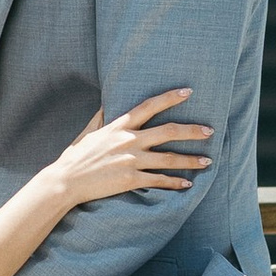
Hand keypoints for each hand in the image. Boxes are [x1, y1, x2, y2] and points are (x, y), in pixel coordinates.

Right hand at [52, 89, 211, 209]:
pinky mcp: (130, 179)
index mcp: (119, 126)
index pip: (149, 106)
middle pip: (168, 131)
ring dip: (190, 160)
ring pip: (169, 158)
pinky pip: (159, 180)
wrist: (65, 181)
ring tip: (207, 161)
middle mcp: (129, 140)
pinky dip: (175, 182)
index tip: (188, 92)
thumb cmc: (75, 158)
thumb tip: (106, 102)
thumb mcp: (87, 133)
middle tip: (210, 131)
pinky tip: (188, 183)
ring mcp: (131, 160)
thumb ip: (100, 118)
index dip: (170, 98)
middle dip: (192, 131)